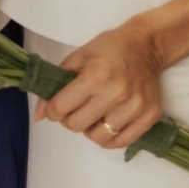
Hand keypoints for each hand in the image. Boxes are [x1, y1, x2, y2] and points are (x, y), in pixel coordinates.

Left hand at [35, 19, 162, 149]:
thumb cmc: (110, 48)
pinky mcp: (149, 117)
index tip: (56, 106)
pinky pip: (120, 142)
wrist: (147, 45)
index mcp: (95, 76)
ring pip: (98, 138)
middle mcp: (116, 94)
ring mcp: (134, 107)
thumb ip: (57, 82)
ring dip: (90, 129)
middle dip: (70, 119)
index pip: (61, 108)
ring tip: (94, 114)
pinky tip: (108, 122)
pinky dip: (109, 137)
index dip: (53, 110)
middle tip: (76, 108)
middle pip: (77, 125)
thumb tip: (40, 115)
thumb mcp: (79, 56)